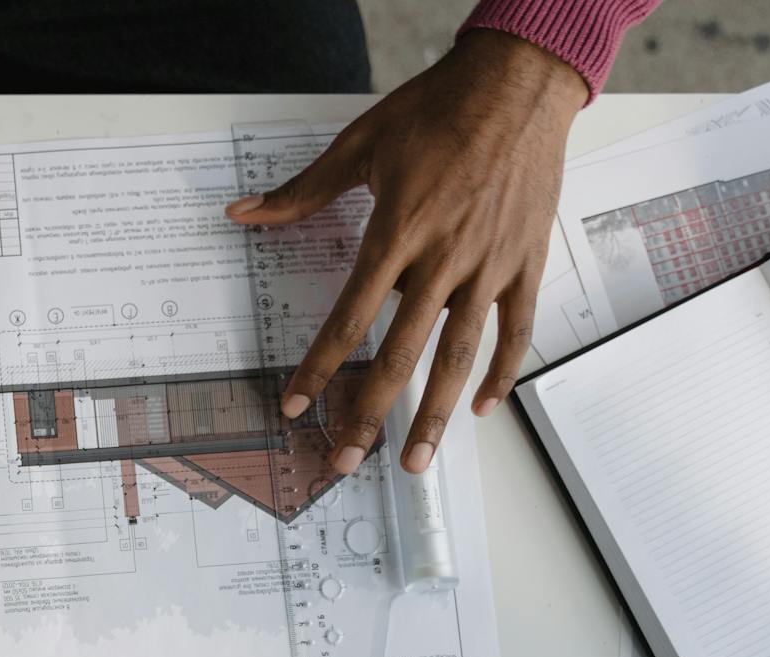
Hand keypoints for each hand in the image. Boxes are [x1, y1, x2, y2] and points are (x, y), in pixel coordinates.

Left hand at [225, 29, 586, 472]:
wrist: (519, 83)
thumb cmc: (440, 109)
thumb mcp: (362, 144)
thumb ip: (303, 191)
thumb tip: (243, 213)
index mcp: (398, 232)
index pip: (349, 317)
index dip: (317, 367)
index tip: (294, 405)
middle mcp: (443, 259)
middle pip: (400, 354)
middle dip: (369, 414)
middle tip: (347, 460)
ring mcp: (489, 266)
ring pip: (459, 356)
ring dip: (435, 415)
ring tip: (417, 461)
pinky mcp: (525, 263)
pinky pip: (516, 331)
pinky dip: (500, 372)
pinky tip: (481, 408)